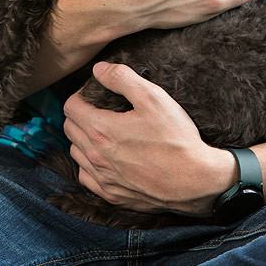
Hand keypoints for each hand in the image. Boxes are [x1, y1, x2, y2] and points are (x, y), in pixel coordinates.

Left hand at [62, 61, 236, 215]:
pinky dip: (90, 165)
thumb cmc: (176, 139)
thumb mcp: (153, 98)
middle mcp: (96, 157)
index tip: (97, 93)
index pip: (71, 107)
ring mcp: (102, 179)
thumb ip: (122, 78)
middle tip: (100, 109)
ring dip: (83, 139)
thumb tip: (99, 70)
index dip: (81, 95)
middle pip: (70, 129)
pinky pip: (86, 177)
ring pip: (76, 153)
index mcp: (101, 130)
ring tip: (104, 132)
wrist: (195, 181)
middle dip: (80, 114)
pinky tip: (107, 159)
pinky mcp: (112, 195)